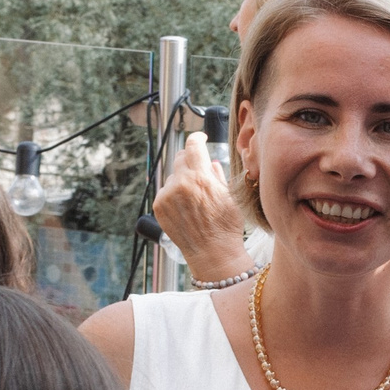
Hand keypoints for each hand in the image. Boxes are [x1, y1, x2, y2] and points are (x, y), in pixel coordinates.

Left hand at [155, 133, 253, 283]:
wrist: (212, 252)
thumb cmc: (226, 226)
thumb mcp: (230, 196)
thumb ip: (217, 175)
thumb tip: (210, 162)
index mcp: (200, 177)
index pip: (193, 145)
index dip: (197, 137)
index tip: (200, 137)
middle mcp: (180, 183)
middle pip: (180, 157)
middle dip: (190, 158)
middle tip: (199, 168)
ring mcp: (167, 195)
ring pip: (173, 175)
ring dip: (182, 178)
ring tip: (195, 197)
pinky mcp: (159, 206)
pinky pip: (165, 190)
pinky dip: (174, 193)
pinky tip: (186, 206)